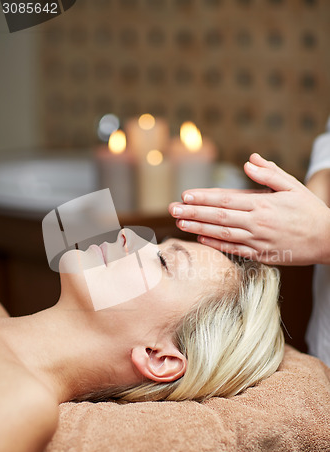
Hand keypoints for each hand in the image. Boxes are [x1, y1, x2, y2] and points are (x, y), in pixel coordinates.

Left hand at [168, 153, 329, 264]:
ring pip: (222, 234)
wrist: (327, 240)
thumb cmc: (309, 210)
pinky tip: (201, 239)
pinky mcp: (261, 255)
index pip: (225, 199)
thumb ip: (269, 173)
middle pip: (218, 217)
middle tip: (172, 209)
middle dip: (193, 212)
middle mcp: (256, 223)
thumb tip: (248, 161)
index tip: (185, 196)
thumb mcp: (293, 185)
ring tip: (180, 223)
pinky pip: (234, 250)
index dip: (203, 198)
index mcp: (262, 204)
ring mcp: (258, 241)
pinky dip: (216, 244)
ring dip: (199, 228)